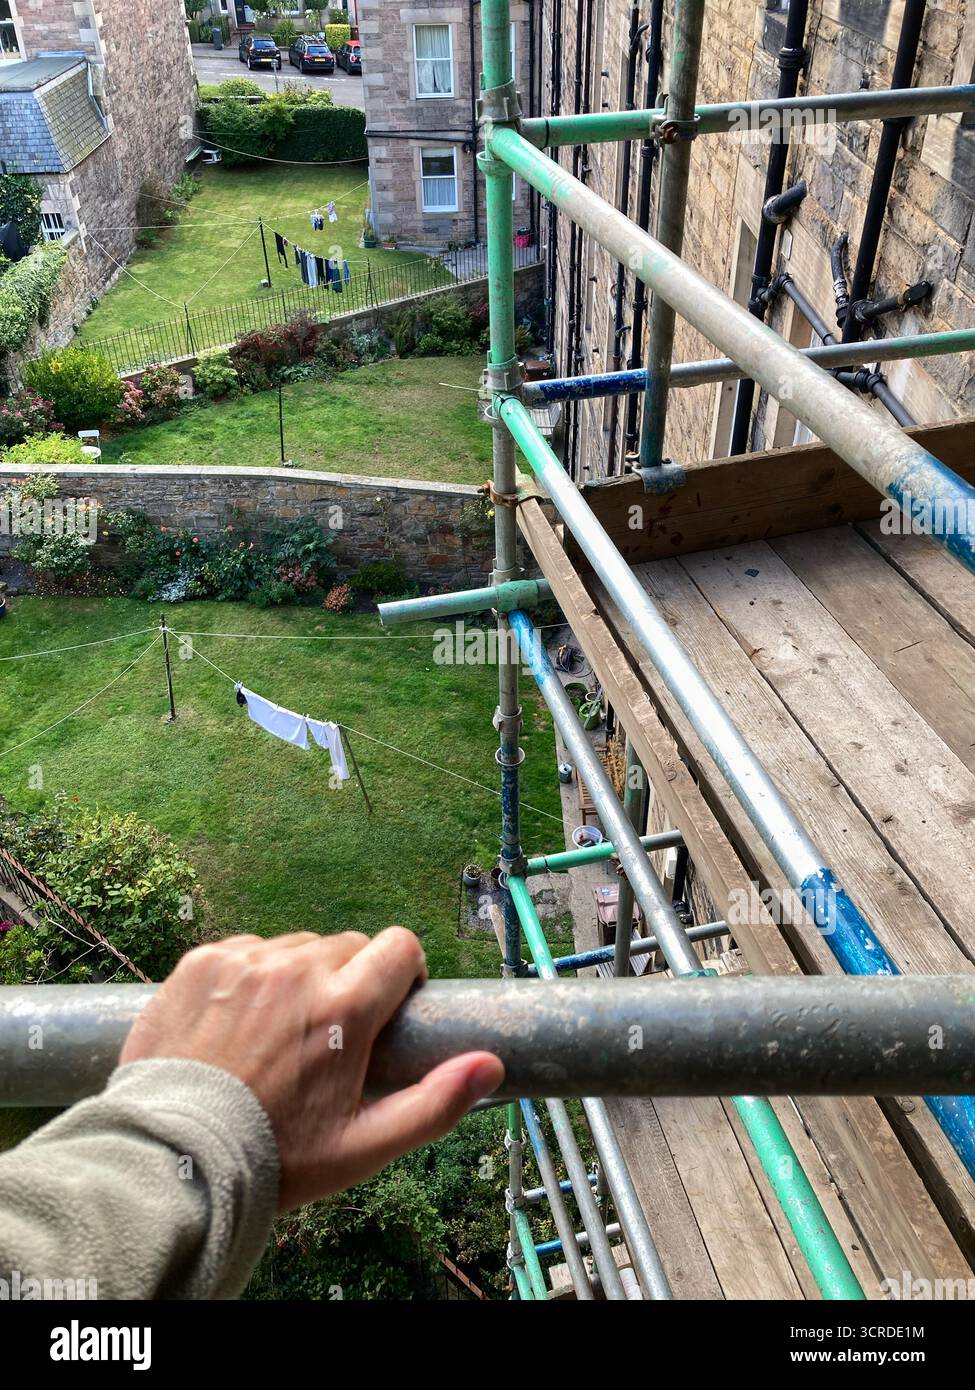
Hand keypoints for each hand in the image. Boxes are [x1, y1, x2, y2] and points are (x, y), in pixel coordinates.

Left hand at [119, 929, 503, 1210]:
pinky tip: (237, 1022)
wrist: (172, 1159)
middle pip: (348, 946)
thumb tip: (490, 1065)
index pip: (400, 945)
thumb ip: (435, 1103)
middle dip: (349, 980)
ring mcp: (244, 961)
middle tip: (328, 1035)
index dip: (403, 972)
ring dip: (298, 976)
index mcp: (345, 1006)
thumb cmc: (274, 1157)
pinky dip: (250, 976)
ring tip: (278, 1032)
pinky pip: (246, 950)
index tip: (388, 1005)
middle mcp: (297, 969)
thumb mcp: (364, 1147)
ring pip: (295, 946)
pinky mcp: (201, 961)